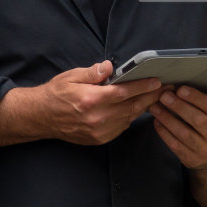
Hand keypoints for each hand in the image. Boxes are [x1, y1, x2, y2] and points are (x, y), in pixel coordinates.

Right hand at [0, 61, 164, 146]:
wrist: (41, 118)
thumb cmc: (56, 94)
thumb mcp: (71, 77)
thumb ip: (92, 72)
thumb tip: (109, 67)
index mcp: (90, 100)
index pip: (123, 92)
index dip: (142, 87)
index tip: (157, 81)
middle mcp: (97, 118)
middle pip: (131, 107)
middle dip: (150, 97)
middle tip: (165, 89)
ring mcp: (99, 131)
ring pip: (129, 118)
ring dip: (144, 108)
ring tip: (156, 97)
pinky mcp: (99, 139)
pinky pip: (121, 127)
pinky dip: (131, 117)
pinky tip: (137, 108)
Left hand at [149, 85, 206, 169]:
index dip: (195, 98)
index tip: (180, 89)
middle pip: (198, 120)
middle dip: (179, 106)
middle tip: (164, 96)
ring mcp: (206, 151)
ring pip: (184, 133)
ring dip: (167, 119)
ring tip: (156, 106)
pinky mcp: (193, 160)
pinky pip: (176, 145)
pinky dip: (164, 133)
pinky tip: (157, 121)